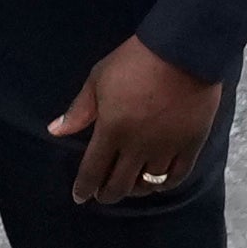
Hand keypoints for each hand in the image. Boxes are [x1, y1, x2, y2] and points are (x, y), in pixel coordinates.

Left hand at [47, 35, 225, 205]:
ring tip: (130, 186)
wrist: (182, 51)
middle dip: (107, 194)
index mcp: (112, 130)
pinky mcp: (190, 145)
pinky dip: (164, 184)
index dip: (84, 187)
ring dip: (135, 189)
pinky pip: (176, 177)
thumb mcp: (98, 79)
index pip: (93, 170)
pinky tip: (157, 182)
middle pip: (120, 184)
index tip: (80, 196)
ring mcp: (166, 148)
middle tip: (103, 194)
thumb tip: (56, 131)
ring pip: (148, 184)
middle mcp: (137, 146)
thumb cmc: (135, 61)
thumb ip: (79, 110)